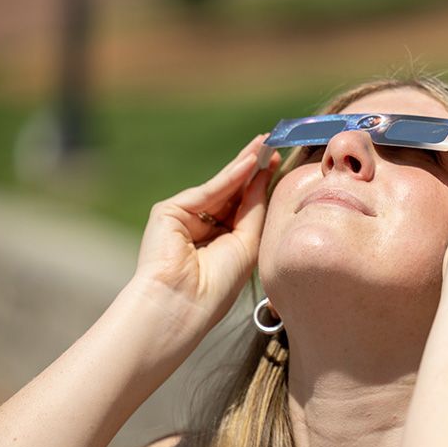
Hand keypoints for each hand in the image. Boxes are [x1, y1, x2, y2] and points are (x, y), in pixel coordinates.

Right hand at [133, 133, 280, 335]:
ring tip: (264, 144)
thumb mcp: (246, 244)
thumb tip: (263, 178)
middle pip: (233, 190)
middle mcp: (203, 226)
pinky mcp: (169, 212)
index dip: (261, 183)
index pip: (244, 205)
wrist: (183, 304)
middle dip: (253, 166)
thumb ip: (254, 210)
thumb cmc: (218, 285)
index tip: (279, 161)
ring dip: (244, 164)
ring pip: (222, 186)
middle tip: (272, 142)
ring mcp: (184, 217)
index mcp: (222, 240)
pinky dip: (230, 177)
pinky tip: (249, 162)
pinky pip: (208, 191)